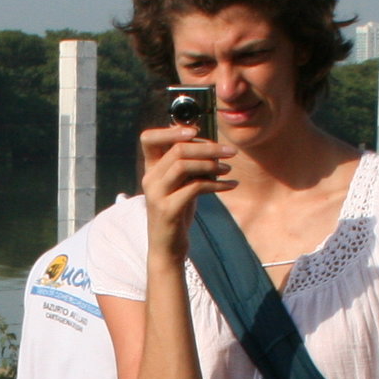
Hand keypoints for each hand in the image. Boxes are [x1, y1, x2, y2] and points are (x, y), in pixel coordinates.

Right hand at [139, 123, 233, 262]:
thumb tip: (208, 144)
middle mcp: (149, 179)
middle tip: (230, 152)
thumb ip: (186, 165)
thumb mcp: (181, 185)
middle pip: (178, 149)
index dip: (171, 130)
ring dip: (212, 164)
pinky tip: (230, 185)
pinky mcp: (168, 209)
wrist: (167, 248)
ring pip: (184, 165)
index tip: (196, 132)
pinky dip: (216, 184)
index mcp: (150, 169)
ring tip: (229, 170)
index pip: (148, 138)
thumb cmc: (177, 213)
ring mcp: (157, 194)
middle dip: (208, 147)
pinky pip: (195, 187)